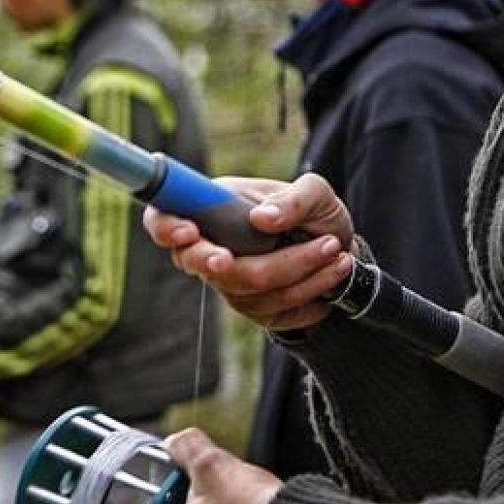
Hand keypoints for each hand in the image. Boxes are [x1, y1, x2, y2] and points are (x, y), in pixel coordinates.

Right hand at [143, 173, 357, 330]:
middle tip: (266, 253)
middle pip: (197, 264)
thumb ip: (294, 200)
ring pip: (245, 288)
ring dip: (299, 270)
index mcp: (212, 207)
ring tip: (334, 249)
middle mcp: (212, 245)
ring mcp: (227, 282)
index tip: (189, 233)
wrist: (340, 251)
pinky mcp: (251, 308)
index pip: (163, 218)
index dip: (166, 227)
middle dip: (236, 262)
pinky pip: (271, 310)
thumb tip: (262, 219)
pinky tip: (331, 273)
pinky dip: (309, 291)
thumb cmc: (317, 214)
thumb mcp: (317, 193)